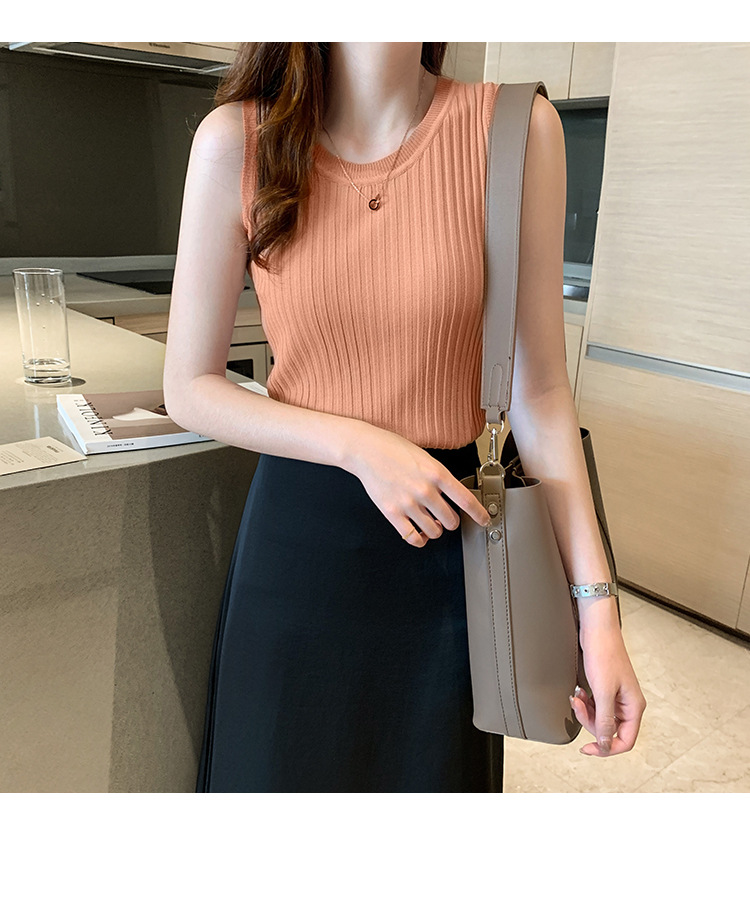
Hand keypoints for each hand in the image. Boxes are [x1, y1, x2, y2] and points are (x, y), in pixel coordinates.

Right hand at [344, 422, 490, 546]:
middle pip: (452, 520)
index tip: (484, 520)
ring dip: (436, 530)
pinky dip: (419, 540)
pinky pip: (412, 537)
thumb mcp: (426, 457)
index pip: (466, 500)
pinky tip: (419, 533)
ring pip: (434, 531)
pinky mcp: (392, 513)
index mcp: (437, 473)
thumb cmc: (394, 449)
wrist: (367, 450)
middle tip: (447, 517)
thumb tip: (453, 495)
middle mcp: (425, 490)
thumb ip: (440, 477)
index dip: (479, 514)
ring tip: (432, 522)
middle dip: (452, 521)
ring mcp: (408, 503)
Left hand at [570, 600, 646, 756]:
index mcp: (634, 707)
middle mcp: (627, 704)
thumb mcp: (603, 691)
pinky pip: (594, 706)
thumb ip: (604, 720)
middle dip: (589, 722)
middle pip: (609, 730)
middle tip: (578, 707)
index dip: (606, 749)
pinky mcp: (605, 688)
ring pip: (599, 718)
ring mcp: (616, 696)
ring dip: (584, 711)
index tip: (588, 749)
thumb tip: (605, 744)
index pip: (625, 741)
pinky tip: (579, 692)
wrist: (596, 630)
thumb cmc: (604, 653)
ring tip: (577, 696)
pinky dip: (584, 702)